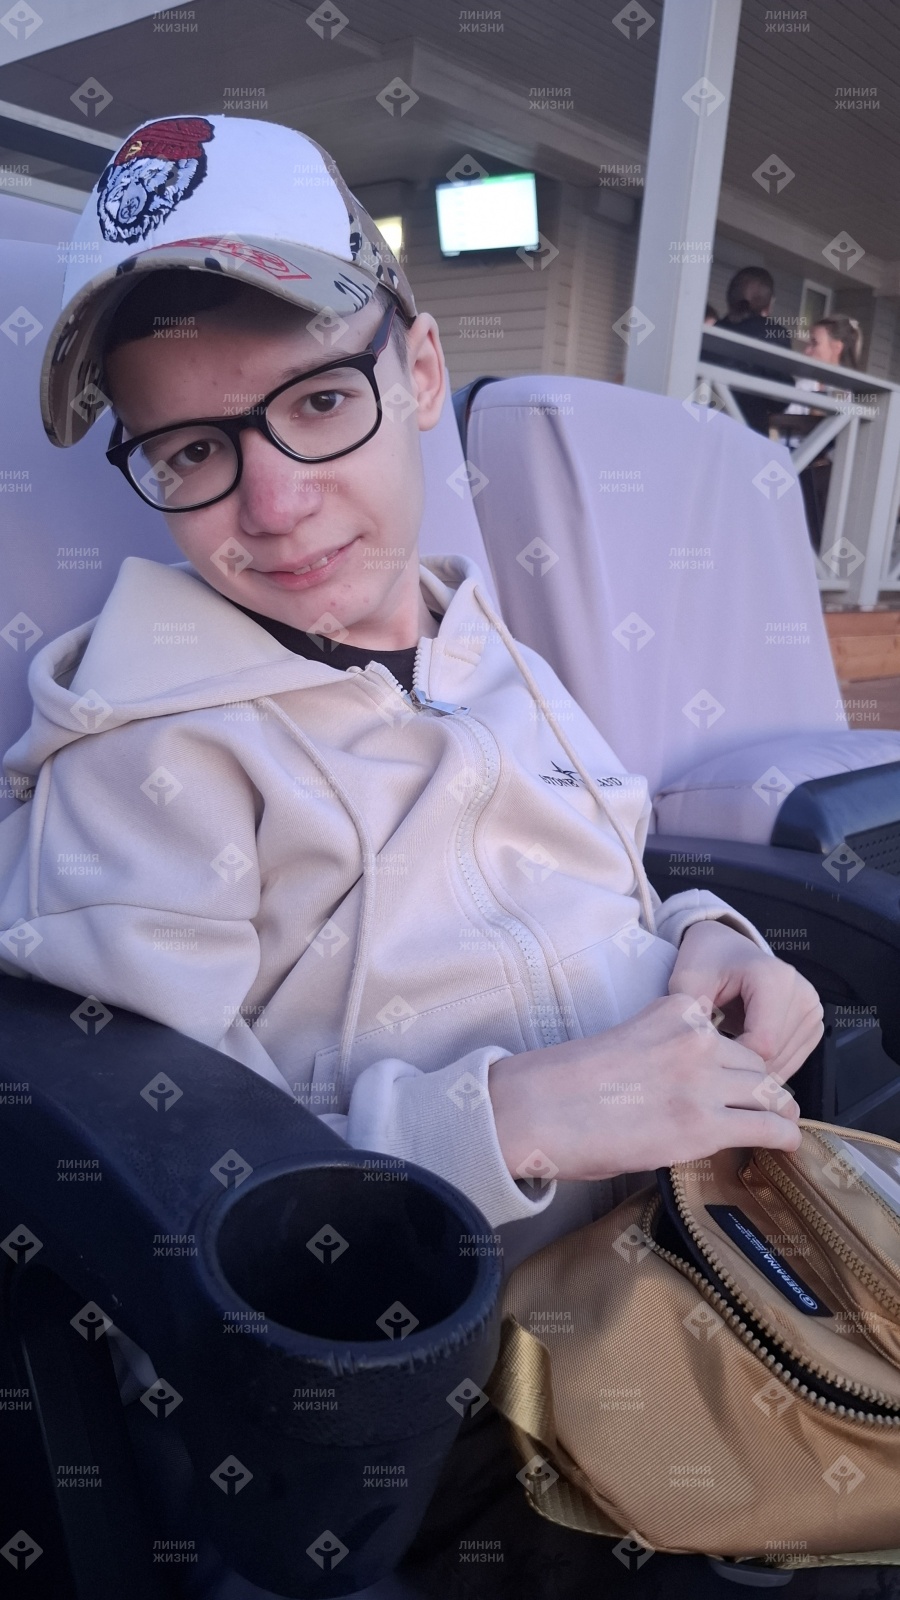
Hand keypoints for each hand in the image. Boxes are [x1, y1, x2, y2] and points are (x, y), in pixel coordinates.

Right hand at [488, 991, 803, 1186]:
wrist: (538, 1108)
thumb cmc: (565, 1081)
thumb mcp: (626, 1041)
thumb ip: (664, 1051)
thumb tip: (685, 1087)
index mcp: (675, 1011)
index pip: (729, 1032)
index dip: (734, 1059)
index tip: (735, 1076)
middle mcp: (697, 1040)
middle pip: (754, 1062)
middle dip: (758, 1085)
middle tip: (759, 1106)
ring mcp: (703, 1081)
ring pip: (768, 1091)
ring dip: (775, 1109)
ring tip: (780, 1123)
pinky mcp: (703, 1125)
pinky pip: (766, 1126)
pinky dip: (782, 1135)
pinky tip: (786, 1143)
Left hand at [667, 919, 823, 1086]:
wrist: (726, 948)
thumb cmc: (707, 963)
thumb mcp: (687, 982)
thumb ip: (690, 1015)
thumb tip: (698, 1054)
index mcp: (774, 978)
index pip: (762, 1044)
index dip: (731, 1058)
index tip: (707, 1051)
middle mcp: (802, 993)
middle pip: (775, 1056)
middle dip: (740, 1064)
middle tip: (714, 1051)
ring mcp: (813, 1010)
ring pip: (785, 1063)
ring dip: (753, 1067)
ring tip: (728, 1047)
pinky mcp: (814, 1024)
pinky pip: (792, 1061)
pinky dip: (766, 1065)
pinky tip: (745, 1049)